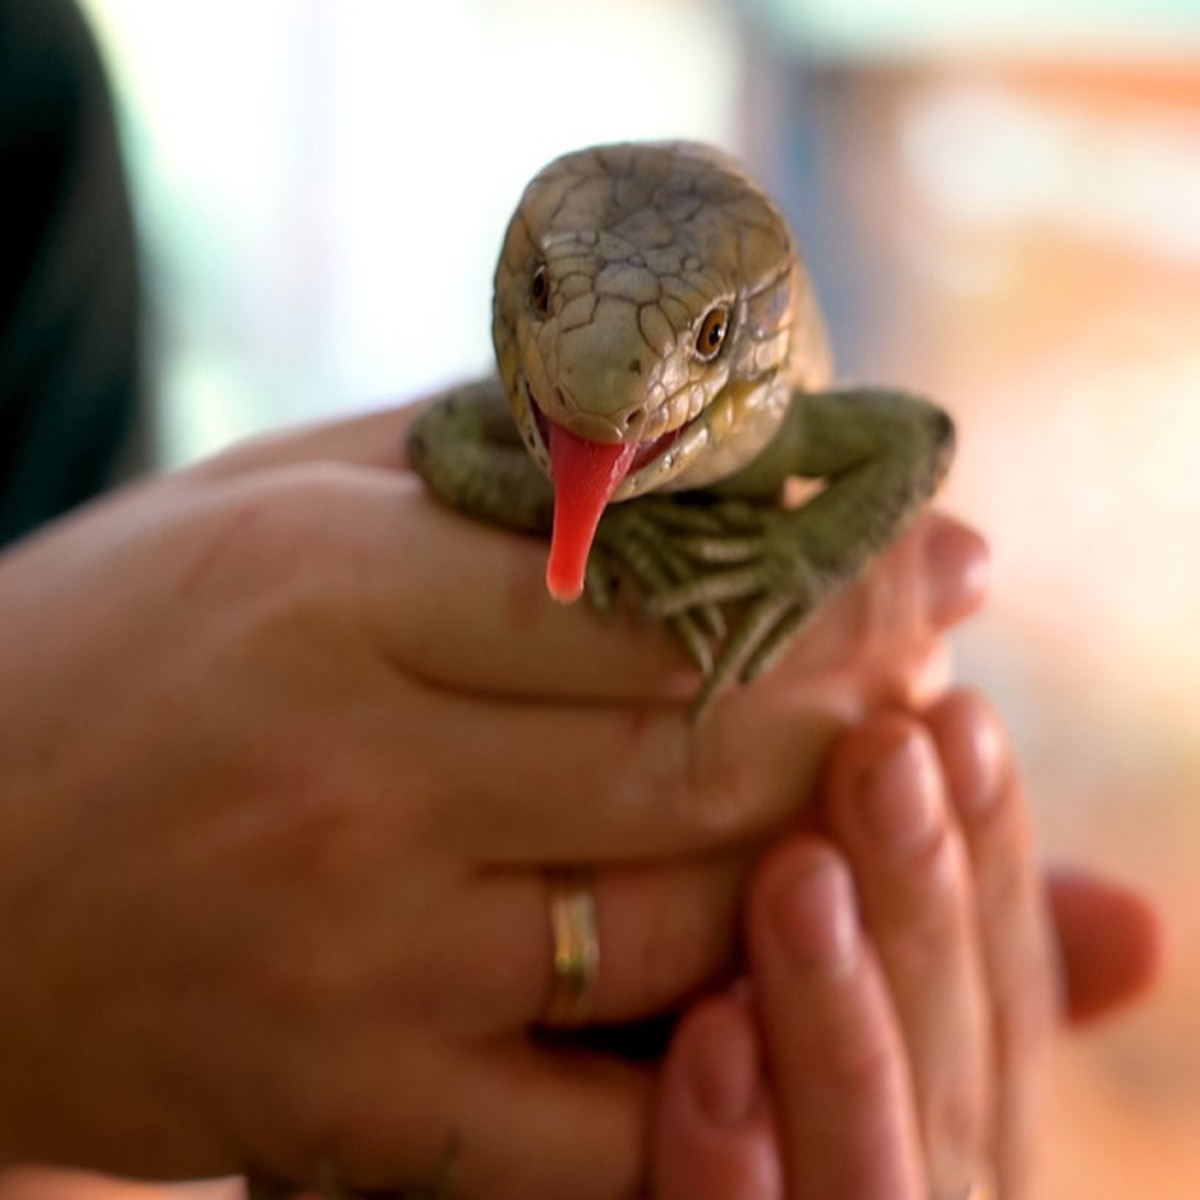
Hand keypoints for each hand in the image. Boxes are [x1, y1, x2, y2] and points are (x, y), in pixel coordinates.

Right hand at [0, 403, 985, 1195]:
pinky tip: (769, 999)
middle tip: (931, 683)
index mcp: (338, 598)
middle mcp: (356, 782)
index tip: (939, 564)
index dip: (832, 584)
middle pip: (698, 763)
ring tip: (870, 810)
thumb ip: (465, 463)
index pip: (658, 596)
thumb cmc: (108, 649)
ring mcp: (351, 963)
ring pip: (676, 934)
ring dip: (808, 875)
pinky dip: (709, 1077)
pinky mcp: (335, 1105)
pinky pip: (588, 1132)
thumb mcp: (266, 503)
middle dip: (852, 720)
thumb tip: (665, 439)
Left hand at [653, 692, 1161, 1199]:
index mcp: (953, 1131)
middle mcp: (916, 1190)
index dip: (990, 864)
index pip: (1002, 1005)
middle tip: (886, 749)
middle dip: (923, 906)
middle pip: (943, 1072)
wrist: (572, 1196)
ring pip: (864, 1164)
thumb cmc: (709, 1081)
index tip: (958, 719)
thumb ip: (948, 965)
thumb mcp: (837, 1013)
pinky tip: (709, 1038)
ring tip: (801, 868)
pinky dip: (724, 1165)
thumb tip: (1141, 919)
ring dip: (837, 1014)